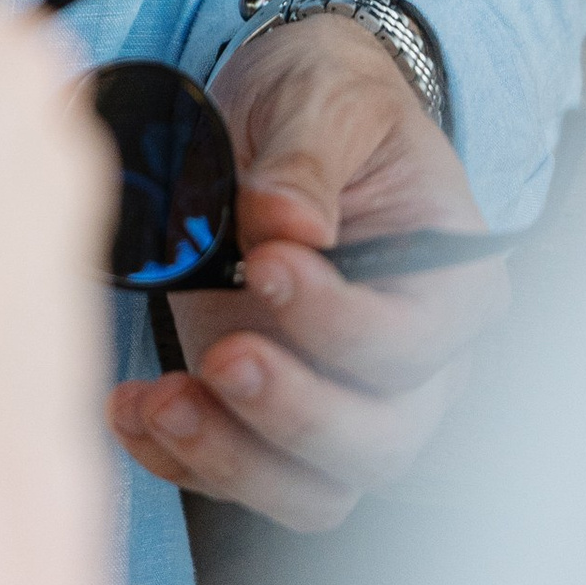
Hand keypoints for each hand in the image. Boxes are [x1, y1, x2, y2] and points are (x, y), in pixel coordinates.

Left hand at [106, 10, 509, 528]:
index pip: (415, 341)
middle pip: (379, 441)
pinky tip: (133, 411)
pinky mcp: (274, 415)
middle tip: (220, 356)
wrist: (290, 117)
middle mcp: (415, 364)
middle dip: (294, 413)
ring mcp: (345, 399)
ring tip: (160, 402)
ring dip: (233, 458)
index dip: (341, 323)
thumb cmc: (330, 101)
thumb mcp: (327, 97)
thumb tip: (286, 220)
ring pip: (316, 487)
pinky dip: (186, 460)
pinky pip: (247, 476)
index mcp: (452, 283)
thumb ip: (309, 156)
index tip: (266, 264)